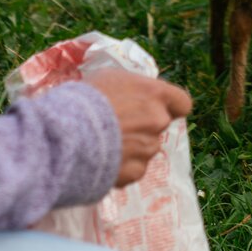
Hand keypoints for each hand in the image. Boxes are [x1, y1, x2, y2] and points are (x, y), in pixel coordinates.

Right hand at [85, 69, 192, 185]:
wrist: (69, 133)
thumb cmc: (87, 98)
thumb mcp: (112, 78)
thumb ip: (133, 89)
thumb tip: (137, 95)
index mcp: (155, 95)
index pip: (182, 103)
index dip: (172, 107)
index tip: (159, 108)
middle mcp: (158, 121)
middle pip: (159, 125)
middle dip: (144, 126)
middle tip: (118, 124)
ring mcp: (149, 149)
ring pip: (146, 148)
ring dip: (132, 147)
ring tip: (104, 142)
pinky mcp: (136, 172)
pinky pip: (134, 168)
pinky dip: (122, 166)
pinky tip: (102, 158)